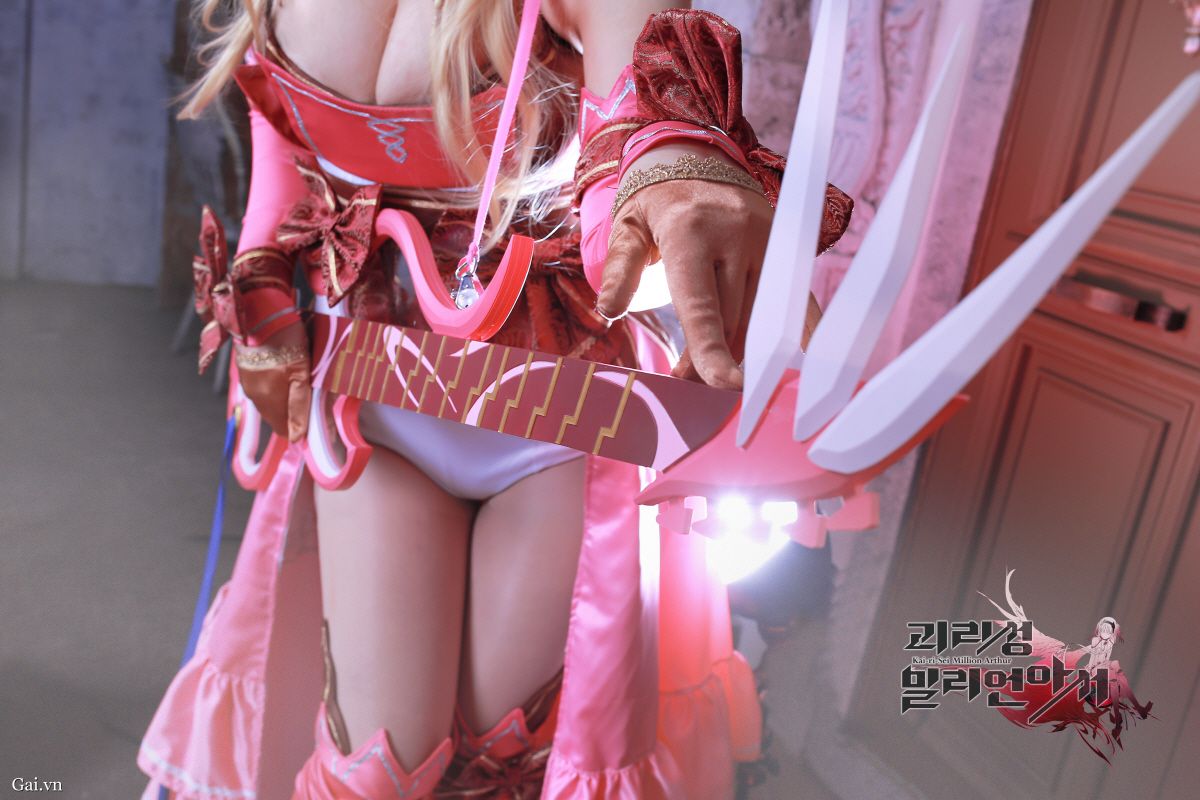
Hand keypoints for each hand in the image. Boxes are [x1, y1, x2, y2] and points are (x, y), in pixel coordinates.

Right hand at [234, 322, 310, 442]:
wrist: (260, 313)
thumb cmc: (285, 341)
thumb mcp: (300, 373)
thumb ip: (299, 405)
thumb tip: (298, 436)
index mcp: (268, 400)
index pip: (284, 429)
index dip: (300, 429)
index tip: (317, 423)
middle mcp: (255, 396)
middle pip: (278, 417)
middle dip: (295, 413)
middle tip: (315, 399)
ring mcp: (249, 383)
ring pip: (272, 402)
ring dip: (288, 399)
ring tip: (304, 384)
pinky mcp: (248, 371)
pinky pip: (265, 389)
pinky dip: (278, 387)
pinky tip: (288, 374)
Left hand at [598, 145, 772, 389]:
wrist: (697, 155)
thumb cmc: (655, 201)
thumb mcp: (628, 227)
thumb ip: (619, 269)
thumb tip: (608, 310)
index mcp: (689, 232)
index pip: (702, 305)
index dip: (711, 349)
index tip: (723, 385)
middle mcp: (734, 234)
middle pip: (730, 319)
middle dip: (710, 358)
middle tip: (686, 379)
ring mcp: (766, 239)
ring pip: (761, 315)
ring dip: (741, 349)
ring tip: (717, 367)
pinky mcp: (785, 245)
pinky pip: (796, 299)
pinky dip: (796, 333)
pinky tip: (793, 364)